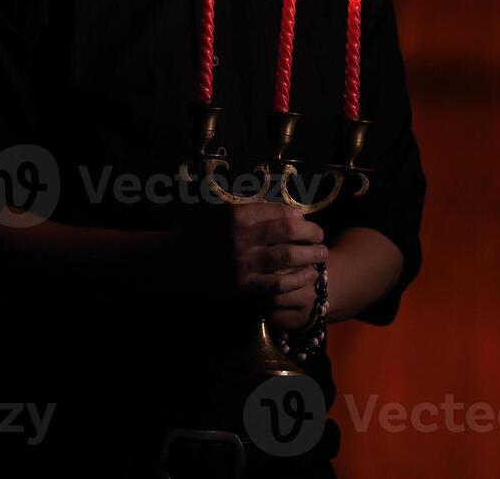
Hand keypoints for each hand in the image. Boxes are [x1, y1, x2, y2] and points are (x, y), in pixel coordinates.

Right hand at [196, 202, 324, 317]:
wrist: (177, 265)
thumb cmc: (203, 234)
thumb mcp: (222, 213)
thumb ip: (253, 210)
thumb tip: (291, 212)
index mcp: (236, 216)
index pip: (279, 212)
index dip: (299, 216)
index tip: (305, 220)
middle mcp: (241, 239)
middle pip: (289, 232)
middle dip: (311, 234)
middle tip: (320, 236)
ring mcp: (243, 265)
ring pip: (289, 258)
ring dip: (311, 256)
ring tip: (321, 255)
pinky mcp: (244, 288)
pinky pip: (280, 284)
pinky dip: (298, 279)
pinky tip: (308, 276)